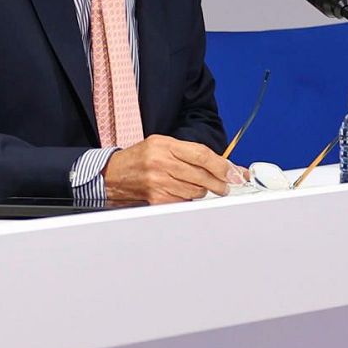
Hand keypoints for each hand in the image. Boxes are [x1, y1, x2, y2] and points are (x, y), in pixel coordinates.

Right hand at [101, 135, 246, 203]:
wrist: (111, 175)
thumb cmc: (139, 158)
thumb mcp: (161, 145)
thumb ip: (189, 152)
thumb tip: (221, 165)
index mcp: (165, 145)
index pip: (202, 155)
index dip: (223, 166)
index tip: (236, 173)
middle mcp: (161, 163)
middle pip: (203, 176)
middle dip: (220, 183)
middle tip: (226, 185)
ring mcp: (158, 183)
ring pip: (196, 191)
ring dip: (202, 191)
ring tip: (195, 185)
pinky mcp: (156, 199)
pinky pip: (184, 202)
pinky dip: (188, 199)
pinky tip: (181, 192)